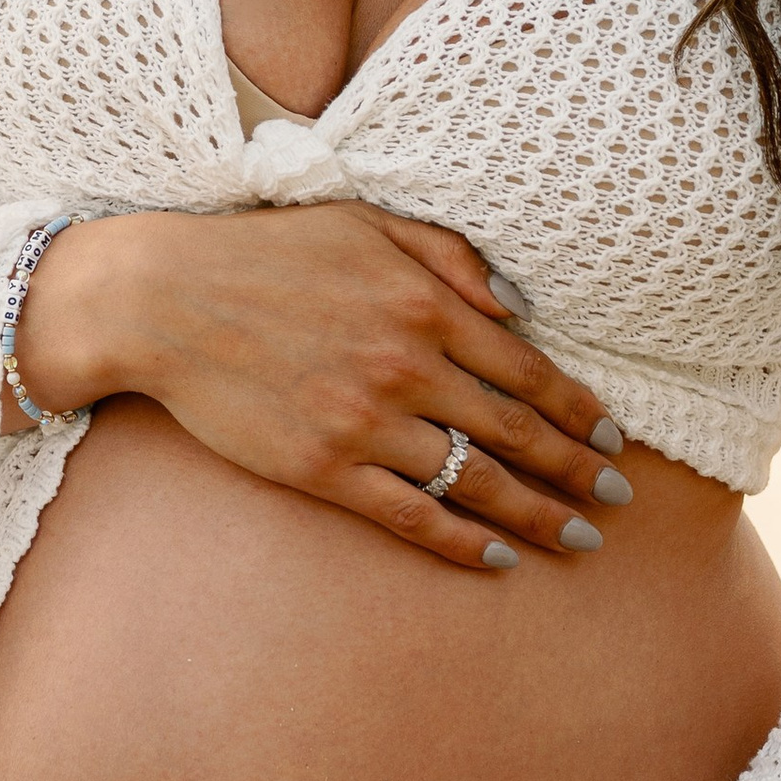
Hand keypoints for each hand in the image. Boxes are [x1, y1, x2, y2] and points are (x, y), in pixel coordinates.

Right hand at [11, 202, 628, 569]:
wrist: (164, 299)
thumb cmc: (265, 253)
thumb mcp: (365, 222)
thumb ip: (447, 256)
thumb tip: (515, 306)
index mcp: (426, 305)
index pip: (529, 371)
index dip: (580, 411)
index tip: (614, 439)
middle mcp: (408, 367)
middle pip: (517, 433)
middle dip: (577, 471)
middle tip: (617, 500)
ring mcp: (367, 423)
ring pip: (476, 481)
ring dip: (537, 515)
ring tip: (578, 539)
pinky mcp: (324, 469)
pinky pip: (411, 515)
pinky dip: (462, 542)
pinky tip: (497, 558)